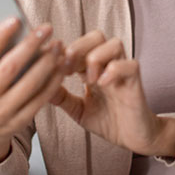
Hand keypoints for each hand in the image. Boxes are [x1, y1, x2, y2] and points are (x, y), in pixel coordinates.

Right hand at [0, 18, 67, 161]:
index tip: (17, 18)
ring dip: (47, 63)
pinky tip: (62, 65)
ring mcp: (2, 113)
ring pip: (29, 85)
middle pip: (9, 69)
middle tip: (47, 28)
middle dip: (30, 46)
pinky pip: (40, 100)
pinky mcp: (20, 122)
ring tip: (58, 45)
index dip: (1, 36)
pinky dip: (53, 81)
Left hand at [49, 31, 174, 157]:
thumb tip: (38, 85)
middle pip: (96, 36)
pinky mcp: (136, 82)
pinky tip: (102, 84)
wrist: (134, 138)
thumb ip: (62, 97)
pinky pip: (129, 65)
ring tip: (88, 79)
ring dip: (97, 57)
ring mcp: (123, 71)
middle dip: (78, 47)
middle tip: (68, 69)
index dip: (62, 52)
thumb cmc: (109, 121)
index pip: (78, 46)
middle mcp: (108, 65)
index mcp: (92, 68)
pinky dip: (114, 70)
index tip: (49, 65)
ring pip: (114, 43)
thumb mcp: (78, 109)